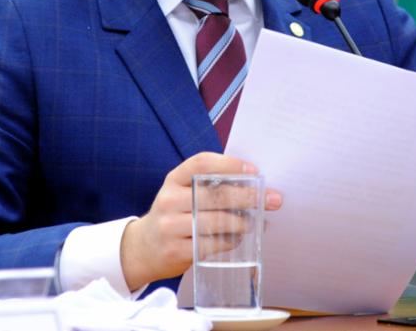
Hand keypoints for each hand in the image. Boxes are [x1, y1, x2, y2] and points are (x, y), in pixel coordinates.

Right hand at [119, 152, 282, 291]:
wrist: (142, 248)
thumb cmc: (174, 216)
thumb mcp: (182, 193)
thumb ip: (208, 186)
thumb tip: (254, 184)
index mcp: (174, 179)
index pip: (202, 163)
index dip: (230, 164)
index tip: (253, 170)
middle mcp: (169, 200)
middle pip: (215, 194)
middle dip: (249, 196)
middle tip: (273, 199)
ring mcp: (170, 226)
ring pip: (217, 222)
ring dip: (243, 222)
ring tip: (256, 223)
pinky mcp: (176, 250)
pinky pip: (212, 245)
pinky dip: (230, 241)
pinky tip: (238, 238)